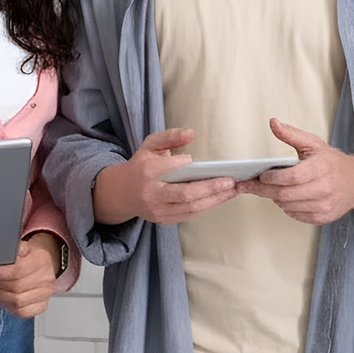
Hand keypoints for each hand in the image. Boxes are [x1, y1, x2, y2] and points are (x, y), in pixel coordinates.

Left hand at [0, 235, 60, 317]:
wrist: (43, 266)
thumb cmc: (29, 257)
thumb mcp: (20, 248)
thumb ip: (9, 251)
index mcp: (41, 260)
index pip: (17, 271)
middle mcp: (46, 278)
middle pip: (15, 287)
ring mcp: (45, 294)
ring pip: (16, 301)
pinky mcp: (42, 306)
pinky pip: (22, 312)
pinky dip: (9, 307)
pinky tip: (4, 297)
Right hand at [92, 127, 236, 225]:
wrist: (122, 193)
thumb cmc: (141, 166)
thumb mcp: (150, 145)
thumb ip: (169, 137)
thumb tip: (190, 133)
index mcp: (147, 171)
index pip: (169, 168)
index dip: (184, 164)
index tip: (201, 162)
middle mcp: (152, 193)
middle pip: (185, 194)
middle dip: (211, 188)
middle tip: (231, 181)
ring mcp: (157, 209)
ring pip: (190, 208)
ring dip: (214, 200)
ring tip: (231, 191)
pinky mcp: (162, 219)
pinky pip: (188, 215)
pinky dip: (205, 206)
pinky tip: (219, 198)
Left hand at [243, 119, 353, 225]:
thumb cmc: (333, 163)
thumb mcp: (313, 144)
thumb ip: (291, 134)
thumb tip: (274, 123)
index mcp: (322, 167)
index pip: (292, 177)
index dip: (273, 177)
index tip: (262, 175)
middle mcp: (324, 188)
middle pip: (285, 194)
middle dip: (265, 190)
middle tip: (253, 185)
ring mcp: (324, 205)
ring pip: (287, 206)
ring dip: (276, 198)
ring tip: (274, 188)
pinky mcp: (322, 217)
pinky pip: (295, 215)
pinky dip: (287, 206)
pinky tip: (289, 197)